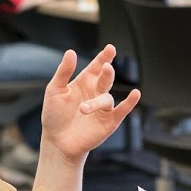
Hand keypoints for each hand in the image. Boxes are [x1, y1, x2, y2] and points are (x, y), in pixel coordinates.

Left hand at [40, 44, 141, 162]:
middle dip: (107, 72)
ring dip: (96, 102)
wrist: (57, 141)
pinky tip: (135, 94)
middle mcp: (96, 92)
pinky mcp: (109, 122)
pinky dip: (130, 103)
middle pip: (106, 78)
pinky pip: (122, 110)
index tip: (110, 48)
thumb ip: (64, 71)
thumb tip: (71, 52)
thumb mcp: (54, 90)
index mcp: (84, 82)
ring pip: (106, 98)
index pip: (97, 66)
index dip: (104, 57)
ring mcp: (103, 107)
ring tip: (82, 109)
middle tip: (106, 67)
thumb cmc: (54, 115)